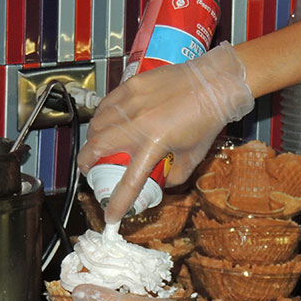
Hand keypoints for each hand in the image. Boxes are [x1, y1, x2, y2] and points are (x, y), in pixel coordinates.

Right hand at [77, 41, 254, 222]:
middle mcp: (138, 124)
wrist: (213, 83)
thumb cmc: (207, 119)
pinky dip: (100, 117)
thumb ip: (175, 175)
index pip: (129, 182)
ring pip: (96, 125)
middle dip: (86, 164)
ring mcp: (131, 103)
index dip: (117, 203)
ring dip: (91, 139)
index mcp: (155, 144)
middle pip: (96, 148)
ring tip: (95, 146)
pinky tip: (104, 123)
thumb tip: (160, 183)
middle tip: (89, 170)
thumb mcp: (194, 156)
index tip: (111, 216)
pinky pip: (105, 105)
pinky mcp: (131, 86)